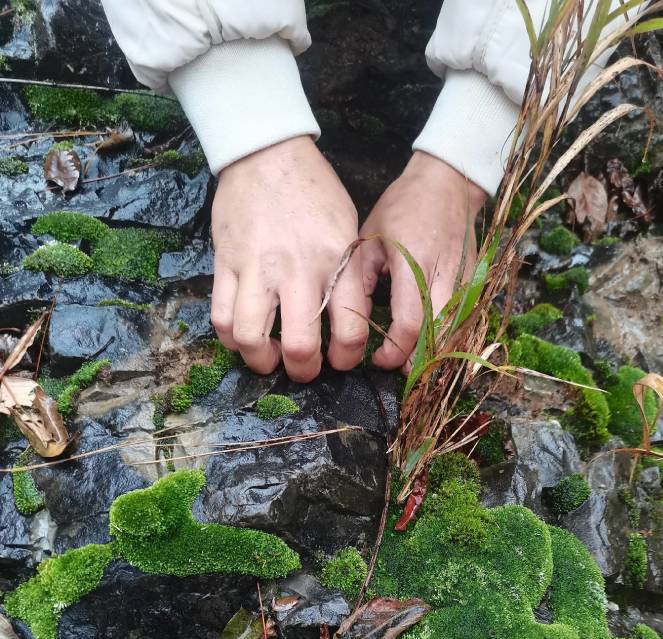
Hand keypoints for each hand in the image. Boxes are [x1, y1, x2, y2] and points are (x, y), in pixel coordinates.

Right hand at [211, 136, 368, 381]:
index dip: (347, 358)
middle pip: (300, 346)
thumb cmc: (313, 192)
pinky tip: (244, 336)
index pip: (350, 330)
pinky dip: (231, 338)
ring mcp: (256, 267)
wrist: (266, 152)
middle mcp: (297, 269)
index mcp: (335, 261)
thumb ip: (349, 275)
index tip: (340, 360)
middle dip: (303, 371)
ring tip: (269, 358)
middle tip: (304, 368)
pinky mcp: (225, 262)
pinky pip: (221, 317)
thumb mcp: (347, 229)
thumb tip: (350, 322)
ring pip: (251, 338)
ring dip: (261, 361)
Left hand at [360, 151, 486, 372]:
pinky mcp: (475, 283)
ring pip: (454, 335)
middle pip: (436, 337)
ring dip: (434, 356)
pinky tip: (434, 348)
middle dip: (416, 362)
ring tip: (414, 364)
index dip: (394, 350)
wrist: (448, 184)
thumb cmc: (404, 208)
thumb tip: (353, 320)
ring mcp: (465, 280)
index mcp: (413, 262)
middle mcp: (443, 275)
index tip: (379, 358)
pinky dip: (449, 342)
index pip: (410, 323)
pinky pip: (464, 324)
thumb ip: (360, 280)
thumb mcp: (370, 238)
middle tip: (397, 370)